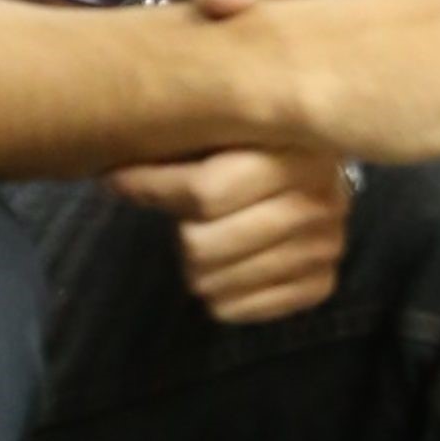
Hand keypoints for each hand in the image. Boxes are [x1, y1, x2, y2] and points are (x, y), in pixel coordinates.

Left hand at [109, 143, 352, 322]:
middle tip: (191, 219)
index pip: (206, 192)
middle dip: (183, 235)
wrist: (317, 174)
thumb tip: (113, 170)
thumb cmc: (254, 147)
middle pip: (203, 246)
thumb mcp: (226, 130)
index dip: (151, 187)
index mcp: (297, 155)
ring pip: (213, 283)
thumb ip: (180, 146)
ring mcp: (325, 249)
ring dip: (200, 268)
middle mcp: (321, 204)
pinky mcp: (320, 285)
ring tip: (214, 243)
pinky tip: (232, 268)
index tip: (122, 179)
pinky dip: (222, 295)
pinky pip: (235, 310)